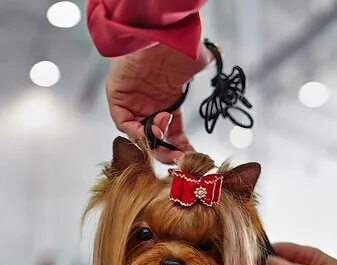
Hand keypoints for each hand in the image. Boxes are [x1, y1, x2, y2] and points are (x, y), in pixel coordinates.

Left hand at [107, 43, 212, 163]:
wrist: (157, 34)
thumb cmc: (174, 44)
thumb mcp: (195, 59)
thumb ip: (206, 62)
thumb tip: (219, 50)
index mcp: (166, 102)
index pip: (173, 134)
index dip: (181, 146)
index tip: (192, 156)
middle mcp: (149, 106)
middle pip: (156, 139)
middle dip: (167, 152)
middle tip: (178, 158)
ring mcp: (133, 103)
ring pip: (140, 134)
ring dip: (153, 142)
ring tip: (164, 136)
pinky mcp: (117, 98)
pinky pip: (124, 124)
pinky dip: (137, 132)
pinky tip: (153, 131)